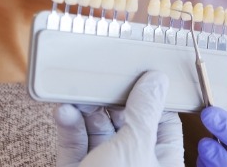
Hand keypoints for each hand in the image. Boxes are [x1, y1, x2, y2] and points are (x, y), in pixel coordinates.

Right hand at [54, 70, 183, 166]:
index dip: (150, 95)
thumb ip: (144, 112)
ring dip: (87, 110)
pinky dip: (69, 128)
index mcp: (161, 162)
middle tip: (99, 78)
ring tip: (77, 93)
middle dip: (111, 100)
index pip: (162, 120)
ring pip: (97, 131)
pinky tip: (64, 112)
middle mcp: (134, 165)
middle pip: (126, 122)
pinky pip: (75, 146)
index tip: (137, 69)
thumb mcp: (135, 148)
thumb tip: (158, 78)